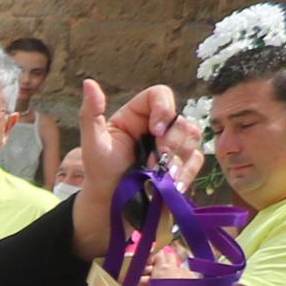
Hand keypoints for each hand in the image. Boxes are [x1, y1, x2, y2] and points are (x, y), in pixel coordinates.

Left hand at [68, 77, 177, 269]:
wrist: (112, 203)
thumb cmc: (100, 171)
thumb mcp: (93, 142)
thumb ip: (91, 113)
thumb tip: (88, 82)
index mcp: (137, 115)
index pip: (161, 95)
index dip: (164, 109)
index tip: (156, 131)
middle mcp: (158, 126)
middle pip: (181, 119)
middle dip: (170, 143)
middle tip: (153, 164)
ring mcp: (173, 144)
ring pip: (193, 138)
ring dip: (178, 159)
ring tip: (159, 177)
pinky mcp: (183, 163)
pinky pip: (197, 159)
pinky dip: (186, 172)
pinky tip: (172, 185)